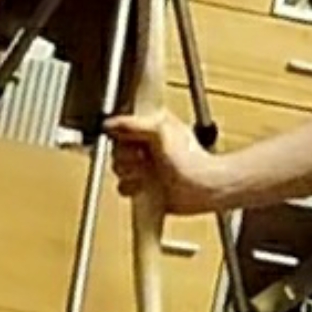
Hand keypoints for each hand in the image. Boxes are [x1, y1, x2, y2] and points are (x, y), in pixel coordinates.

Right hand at [106, 110, 226, 217]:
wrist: (203, 188)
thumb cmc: (190, 159)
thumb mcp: (160, 131)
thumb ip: (133, 125)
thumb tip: (109, 123)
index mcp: (151, 126)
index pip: (121, 126)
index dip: (119, 134)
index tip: (126, 141)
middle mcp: (146, 145)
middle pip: (116, 149)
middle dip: (125, 156)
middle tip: (140, 159)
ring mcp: (145, 166)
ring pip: (118, 169)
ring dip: (128, 173)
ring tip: (144, 174)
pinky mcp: (145, 185)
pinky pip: (125, 186)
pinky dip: (131, 187)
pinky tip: (144, 186)